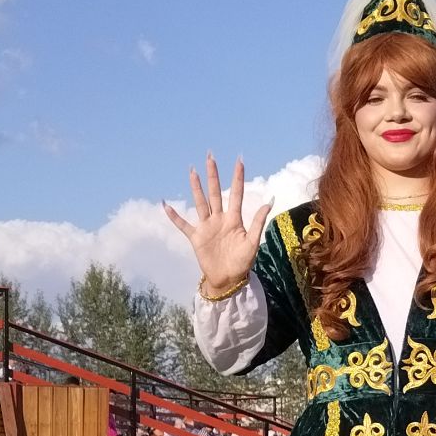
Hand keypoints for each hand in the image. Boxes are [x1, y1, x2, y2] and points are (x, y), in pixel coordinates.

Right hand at [165, 155, 269, 298]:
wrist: (229, 280)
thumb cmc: (243, 262)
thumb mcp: (253, 242)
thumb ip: (258, 222)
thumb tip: (269, 201)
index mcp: (234, 219)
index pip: (236, 194)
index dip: (238, 178)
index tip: (239, 161)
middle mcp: (219, 219)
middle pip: (215, 192)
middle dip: (213, 175)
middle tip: (210, 156)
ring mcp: (207, 227)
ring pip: (200, 203)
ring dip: (196, 187)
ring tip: (192, 171)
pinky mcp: (196, 238)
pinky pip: (183, 225)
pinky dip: (174, 216)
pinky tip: (166, 205)